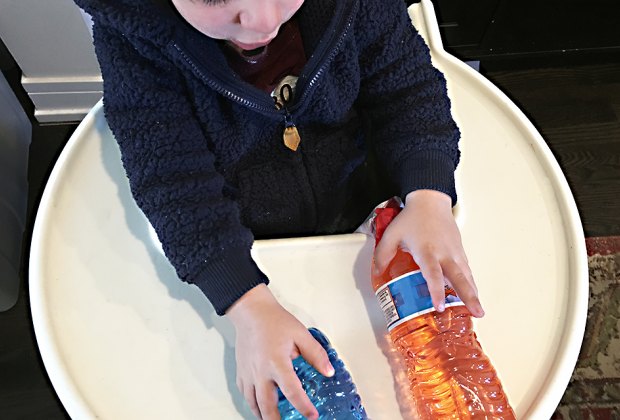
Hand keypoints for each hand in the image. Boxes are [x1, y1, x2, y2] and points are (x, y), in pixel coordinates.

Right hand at [226, 284, 334, 418]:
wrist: (251, 311)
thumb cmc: (274, 321)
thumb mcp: (301, 334)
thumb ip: (316, 354)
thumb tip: (328, 371)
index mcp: (277, 362)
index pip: (292, 392)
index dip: (303, 407)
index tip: (312, 416)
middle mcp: (260, 372)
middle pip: (267, 406)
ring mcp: (248, 373)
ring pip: (253, 403)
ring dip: (263, 416)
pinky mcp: (241, 372)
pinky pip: (245, 394)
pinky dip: (252, 403)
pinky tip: (259, 405)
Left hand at [373, 190, 483, 317]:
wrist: (430, 202)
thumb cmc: (413, 218)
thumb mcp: (391, 234)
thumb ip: (382, 254)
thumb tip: (377, 272)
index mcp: (427, 250)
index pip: (433, 274)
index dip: (437, 291)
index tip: (440, 306)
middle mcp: (444, 253)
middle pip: (459, 278)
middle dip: (468, 296)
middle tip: (476, 313)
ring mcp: (455, 253)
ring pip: (466, 276)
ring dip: (473, 294)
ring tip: (479, 312)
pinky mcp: (460, 252)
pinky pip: (467, 271)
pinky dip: (471, 284)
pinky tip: (473, 297)